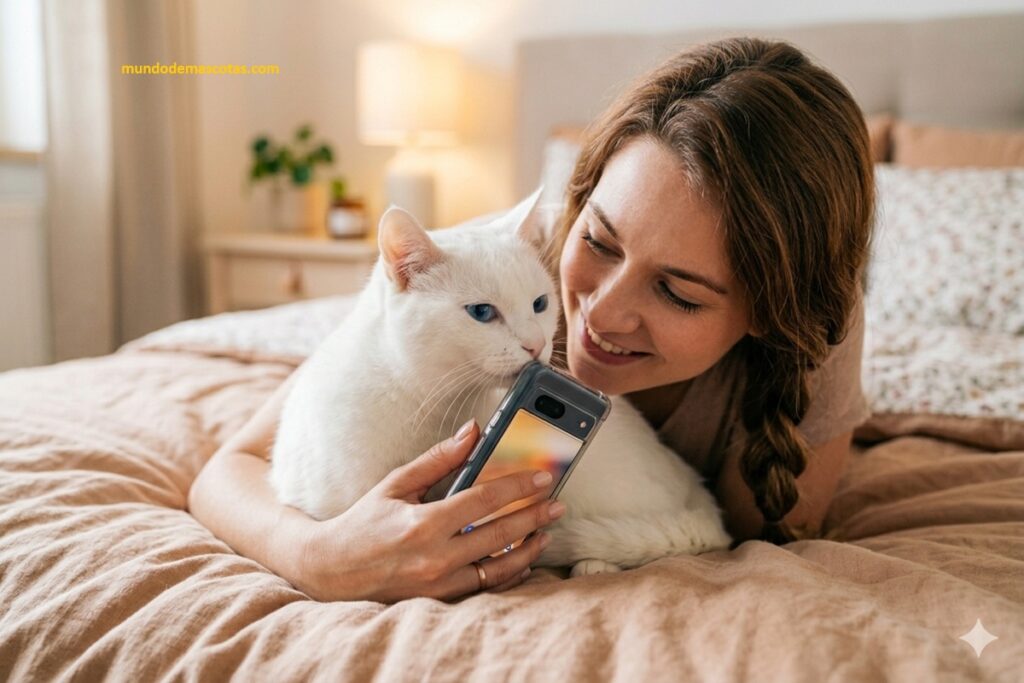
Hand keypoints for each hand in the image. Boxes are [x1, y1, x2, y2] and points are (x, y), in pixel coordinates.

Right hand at [294, 419, 565, 602]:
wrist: (333, 571)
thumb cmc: (364, 522)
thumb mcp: (396, 484)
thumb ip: (438, 459)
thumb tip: (472, 431)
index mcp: (424, 523)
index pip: (484, 501)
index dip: (518, 487)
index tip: (543, 477)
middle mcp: (435, 556)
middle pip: (500, 535)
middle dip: (535, 517)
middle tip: (558, 504)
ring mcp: (440, 583)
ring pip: (499, 567)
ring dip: (529, 548)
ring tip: (547, 531)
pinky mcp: (441, 599)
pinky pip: (486, 587)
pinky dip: (510, 573)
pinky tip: (524, 558)